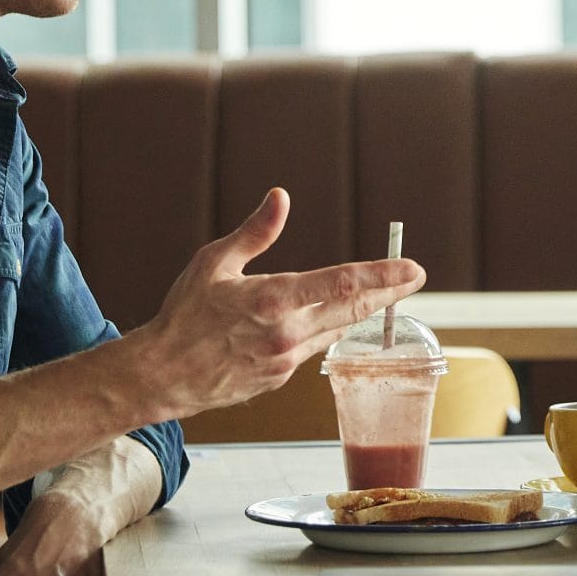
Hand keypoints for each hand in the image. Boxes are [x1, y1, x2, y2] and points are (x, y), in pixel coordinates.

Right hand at [130, 187, 424, 419]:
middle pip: (354, 311)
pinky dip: (320, 331)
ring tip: (383, 294)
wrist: (160, 375)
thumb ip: (255, 232)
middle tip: (416, 278)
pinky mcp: (278, 378)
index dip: (382, 276)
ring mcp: (285, 360)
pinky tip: (320, 320)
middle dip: (389, 293)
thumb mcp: (214, 262)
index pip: (342, 285)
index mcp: (273, 299)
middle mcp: (286, 333)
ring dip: (360, 313)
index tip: (411, 269)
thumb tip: (281, 197)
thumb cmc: (183, 315)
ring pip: (334, 331)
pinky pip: (309, 349)